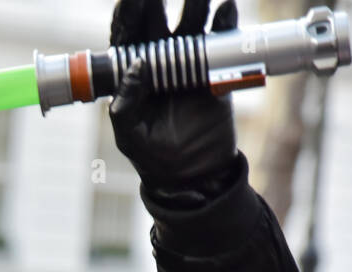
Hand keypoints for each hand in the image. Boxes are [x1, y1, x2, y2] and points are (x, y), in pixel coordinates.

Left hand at [109, 0, 240, 196]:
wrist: (194, 174)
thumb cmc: (153, 157)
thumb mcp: (130, 135)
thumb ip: (125, 104)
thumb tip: (134, 66)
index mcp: (131, 73)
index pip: (126, 36)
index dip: (127, 15)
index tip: (130, 0)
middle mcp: (158, 60)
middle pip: (156, 20)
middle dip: (156, 0)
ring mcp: (187, 61)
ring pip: (190, 22)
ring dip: (195, 4)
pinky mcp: (216, 68)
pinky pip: (221, 40)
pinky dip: (225, 23)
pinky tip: (226, 10)